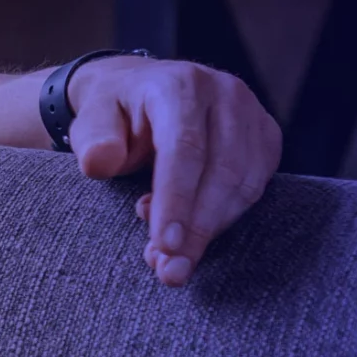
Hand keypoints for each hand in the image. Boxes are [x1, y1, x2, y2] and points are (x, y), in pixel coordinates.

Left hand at [64, 57, 281, 286]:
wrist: (140, 90)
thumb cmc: (114, 111)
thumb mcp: (91, 120)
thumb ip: (93, 142)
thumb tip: (98, 164)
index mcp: (178, 85)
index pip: (184, 149)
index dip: (177, 201)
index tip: (164, 245)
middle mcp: (224, 93)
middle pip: (221, 170)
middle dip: (196, 228)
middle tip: (170, 270)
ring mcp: (251, 113)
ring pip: (244, 184)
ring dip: (212, 229)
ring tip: (175, 259)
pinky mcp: (265, 135)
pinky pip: (256, 186)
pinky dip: (227, 217)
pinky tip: (195, 232)